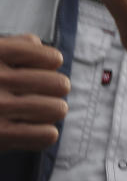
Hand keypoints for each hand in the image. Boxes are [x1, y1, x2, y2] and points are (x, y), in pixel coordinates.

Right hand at [0, 34, 69, 150]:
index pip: (52, 58)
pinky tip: (31, 130)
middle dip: (55, 90)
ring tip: (38, 112)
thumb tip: (39, 45)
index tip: (39, 70)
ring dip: (51, 112)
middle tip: (42, 94)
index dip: (51, 65)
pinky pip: (48, 135)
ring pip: (58, 109)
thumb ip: (11, 45)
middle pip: (60, 85)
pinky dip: (43, 134)